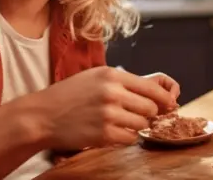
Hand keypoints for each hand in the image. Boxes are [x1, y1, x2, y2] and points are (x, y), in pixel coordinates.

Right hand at [22, 66, 178, 150]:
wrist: (43, 114)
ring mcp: (109, 114)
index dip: (164, 98)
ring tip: (120, 123)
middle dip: (147, 113)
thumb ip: (123, 82)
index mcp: (111, 74)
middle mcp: (112, 92)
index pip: (152, 87)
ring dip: (136, 126)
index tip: (169, 104)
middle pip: (151, 107)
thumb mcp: (95, 78)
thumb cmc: (68, 96)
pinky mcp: (104, 134)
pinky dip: (126, 138)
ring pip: (142, 123)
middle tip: (136, 115)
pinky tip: (113, 132)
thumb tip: (156, 92)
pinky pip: (130, 138)